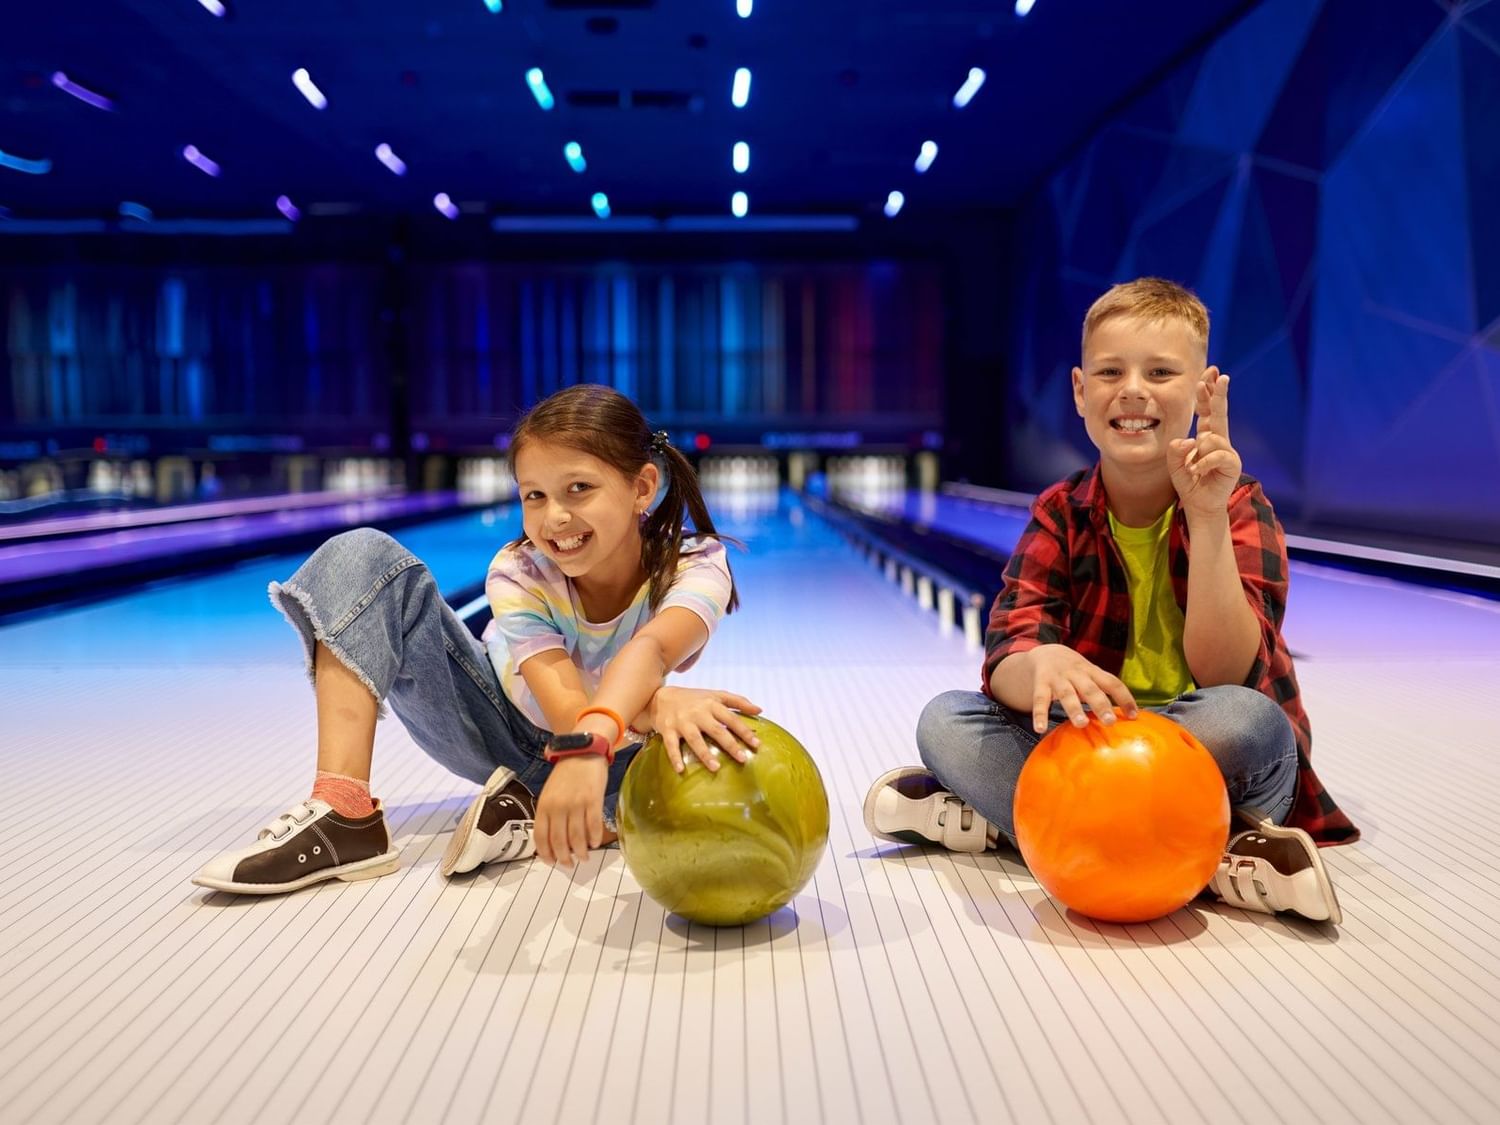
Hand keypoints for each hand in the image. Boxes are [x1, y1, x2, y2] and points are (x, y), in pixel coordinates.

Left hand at [534, 756, 608, 866]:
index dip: (545, 854)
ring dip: (581, 853)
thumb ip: (549, 814)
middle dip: (564, 858)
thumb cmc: (566, 774)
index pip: (540, 837)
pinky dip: (594, 839)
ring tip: (584, 857)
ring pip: (577, 838)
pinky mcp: (593, 800)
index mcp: (544, 806)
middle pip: (559, 842)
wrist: (583, 752)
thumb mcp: (549, 793)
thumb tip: (554, 840)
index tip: (551, 862)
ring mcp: (576, 804)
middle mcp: (558, 807)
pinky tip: (595, 843)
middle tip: (569, 864)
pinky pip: (593, 827)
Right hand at [648, 686, 761, 772]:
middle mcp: (698, 713)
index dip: (744, 731)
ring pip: (695, 739)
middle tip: (743, 759)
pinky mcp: (668, 730)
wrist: (661, 697)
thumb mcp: (715, 695)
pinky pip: (671, 746)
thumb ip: (738, 701)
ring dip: (705, 754)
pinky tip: (681, 770)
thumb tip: (760, 710)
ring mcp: (682, 722)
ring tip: (716, 768)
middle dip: (730, 744)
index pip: (731, 718)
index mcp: (711, 704)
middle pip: (716, 730)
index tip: (757, 744)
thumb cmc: (694, 699)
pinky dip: (675, 758)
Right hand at [1026, 644, 1137, 733]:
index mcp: (1091, 671)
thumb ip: (1102, 689)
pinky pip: (1039, 700)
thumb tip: (1127, 714)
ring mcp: (1057, 678)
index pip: (1112, 683)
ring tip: (1081, 724)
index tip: (1134, 716)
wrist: (1044, 653)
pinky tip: (1040, 729)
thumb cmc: (1073, 671)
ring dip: (1074, 709)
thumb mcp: (1089, 674)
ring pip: (1066, 694)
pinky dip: (1039, 714)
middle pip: (1090, 688)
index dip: (1124, 698)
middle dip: (1100, 704)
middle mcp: (1076, 673)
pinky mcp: (1040, 683)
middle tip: (1110, 722)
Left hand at [1169, 367, 1241, 520]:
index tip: (1206, 377)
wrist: (1200, 505)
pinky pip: (1215, 455)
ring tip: (1195, 468)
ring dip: (1197, 454)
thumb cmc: (1189, 482)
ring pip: (1210, 438)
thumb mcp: (1174, 465)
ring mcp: (1227, 451)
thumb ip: (1175, 451)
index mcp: (1206, 436)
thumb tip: (1188, 440)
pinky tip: (1197, 472)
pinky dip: (1202, 464)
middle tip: (1221, 376)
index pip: (1207, 411)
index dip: (1206, 395)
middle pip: (1219, 412)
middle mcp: (1219, 440)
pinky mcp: (1232, 463)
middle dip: (1219, 393)